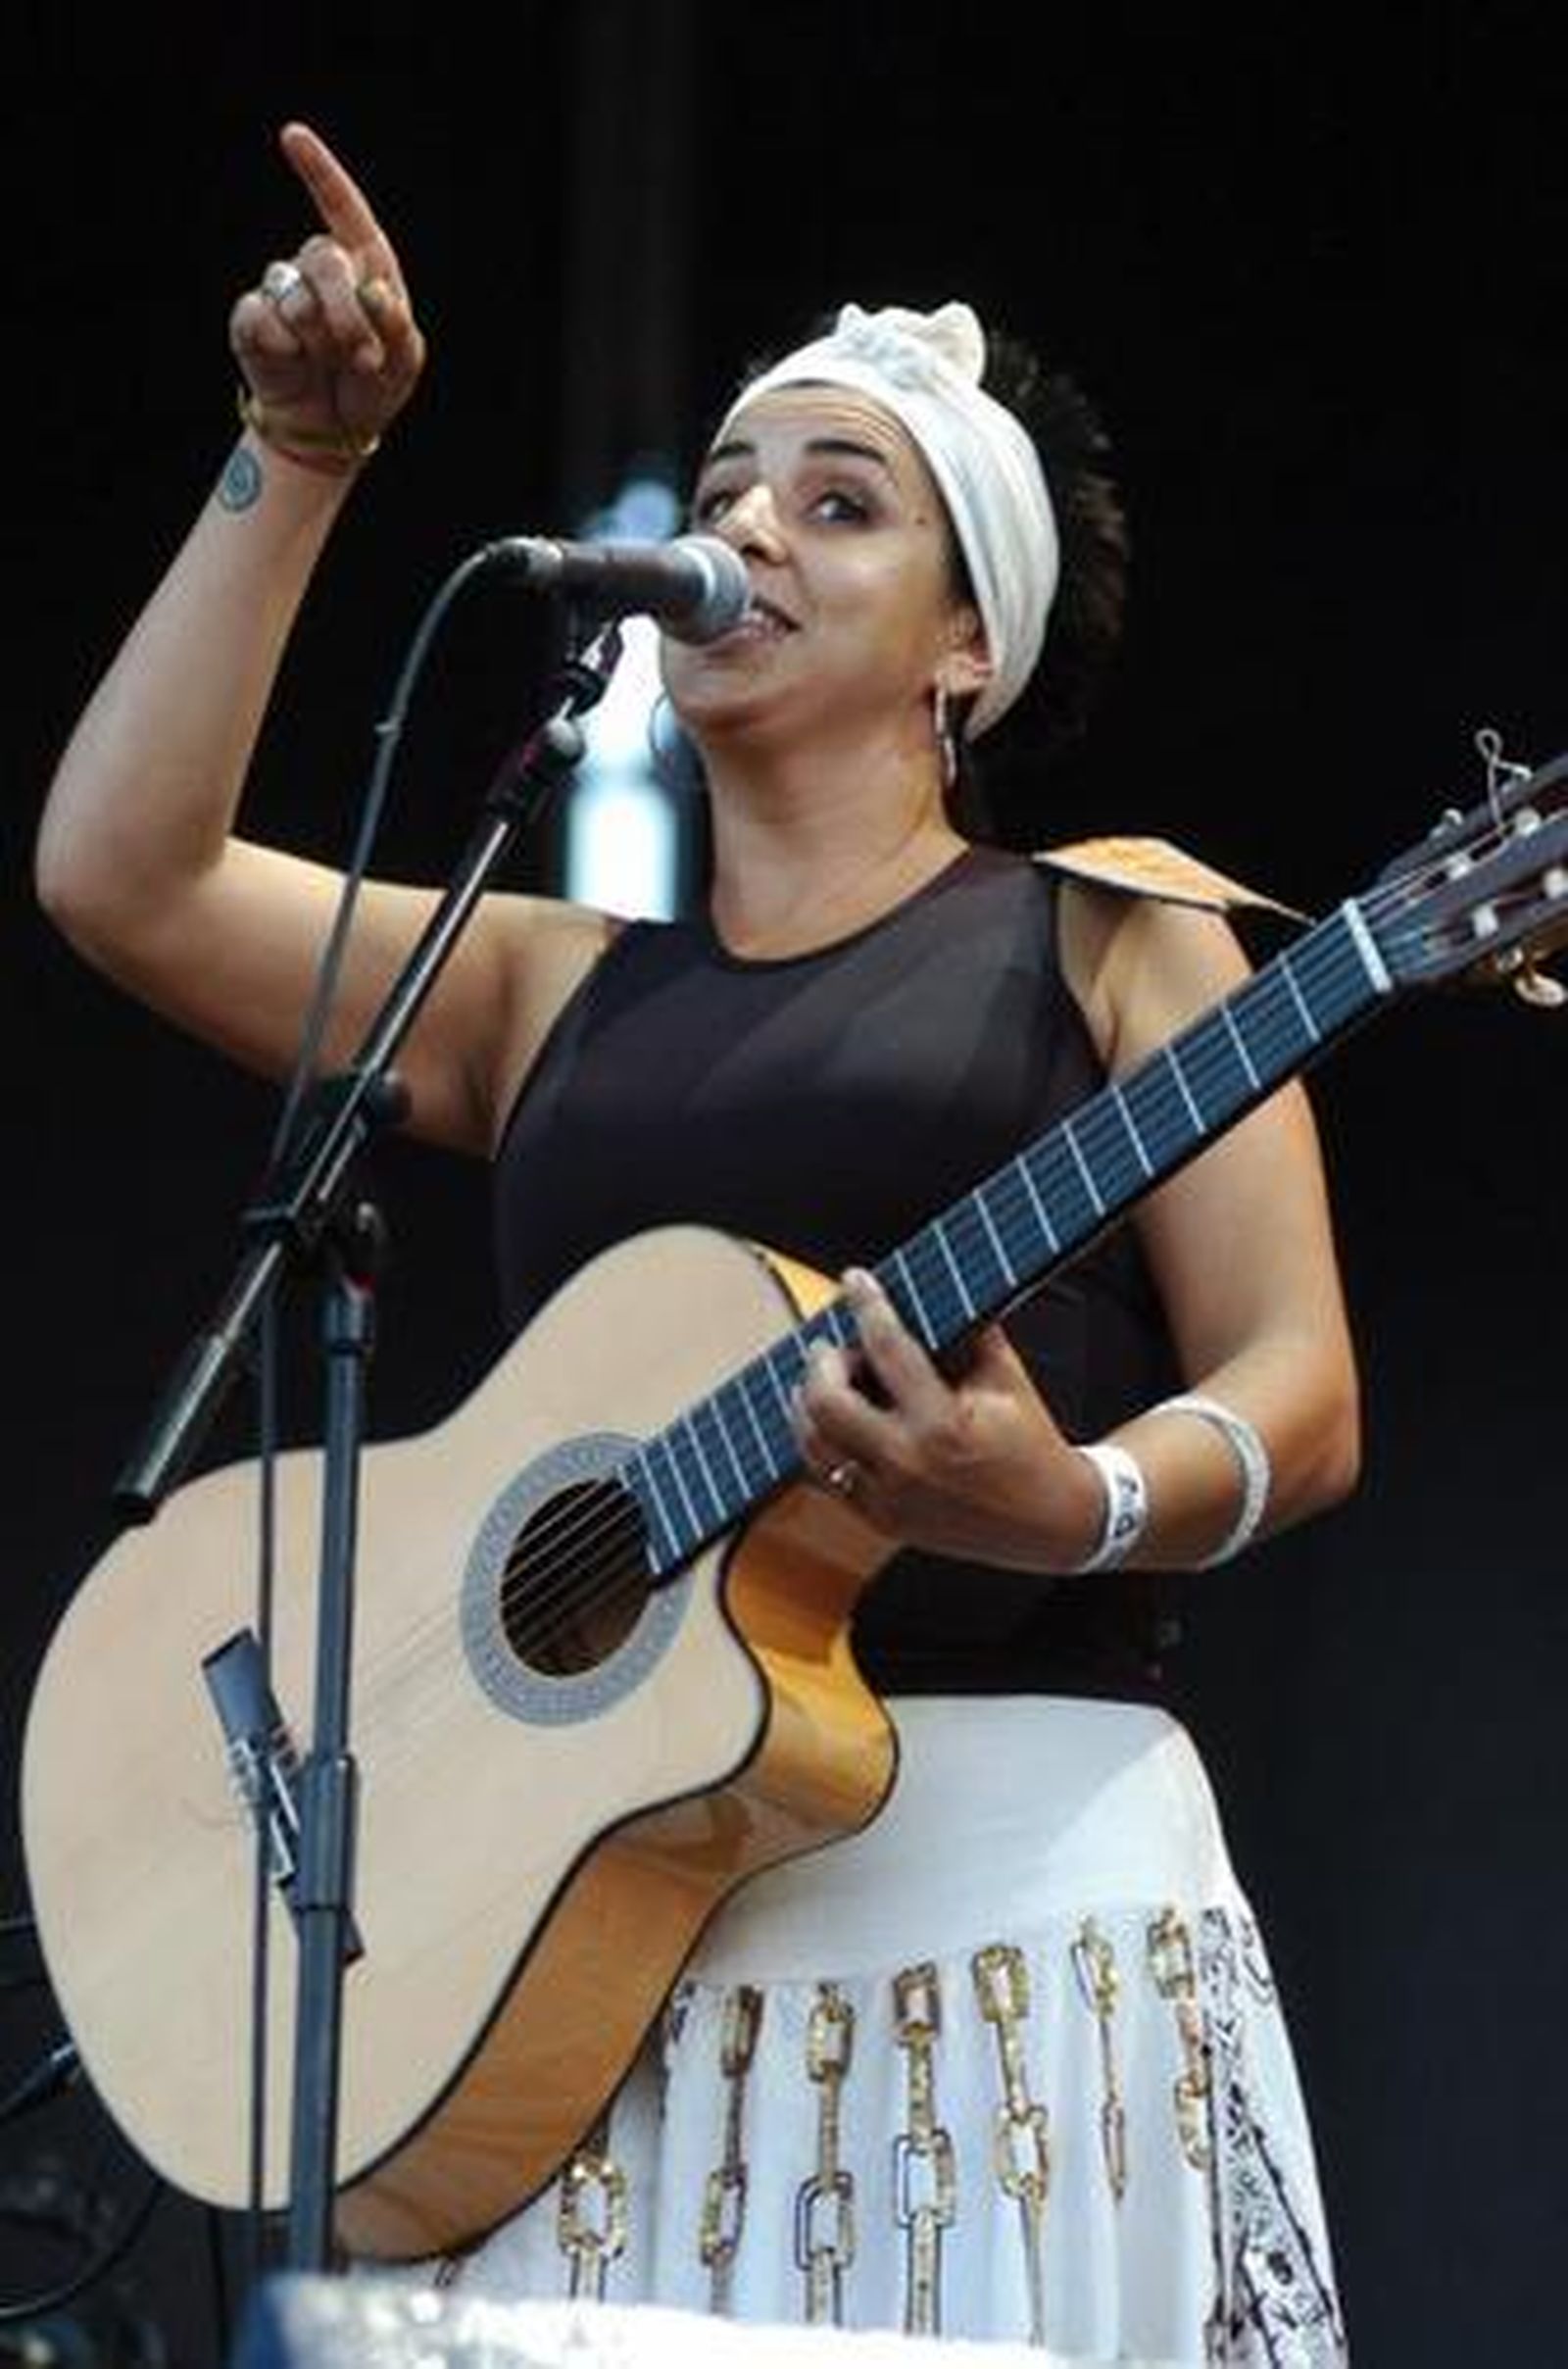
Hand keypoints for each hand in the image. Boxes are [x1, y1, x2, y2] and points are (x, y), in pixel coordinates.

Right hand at [229, 122, 425, 459]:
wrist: (333, 430)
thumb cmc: (373, 385)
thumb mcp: (403, 361)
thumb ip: (397, 326)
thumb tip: (374, 292)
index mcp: (363, 265)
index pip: (342, 208)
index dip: (318, 172)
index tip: (291, 135)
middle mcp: (319, 269)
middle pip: (324, 258)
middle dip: (348, 313)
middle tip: (363, 357)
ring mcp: (283, 292)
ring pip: (294, 293)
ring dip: (321, 338)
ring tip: (335, 366)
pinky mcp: (252, 321)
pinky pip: (260, 318)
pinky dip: (283, 346)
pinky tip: (293, 362)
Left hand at [791, 1270, 1103, 1570]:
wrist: (1049, 1521)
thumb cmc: (1030, 1444)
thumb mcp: (1006, 1379)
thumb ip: (967, 1331)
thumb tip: (926, 1290)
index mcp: (943, 1424)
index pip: (888, 1348)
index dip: (867, 1306)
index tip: (854, 1281)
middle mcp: (907, 1463)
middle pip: (826, 1403)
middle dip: (822, 1363)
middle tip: (831, 1346)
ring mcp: (888, 1498)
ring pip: (813, 1443)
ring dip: (807, 1404)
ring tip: (823, 1381)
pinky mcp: (881, 1519)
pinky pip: (824, 1477)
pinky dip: (819, 1442)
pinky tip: (829, 1421)